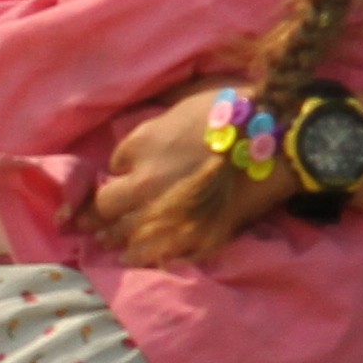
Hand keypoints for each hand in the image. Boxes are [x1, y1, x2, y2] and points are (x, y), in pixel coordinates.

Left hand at [95, 86, 286, 265]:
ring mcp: (165, 212)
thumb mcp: (183, 104)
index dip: (122, 172)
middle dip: (97, 212)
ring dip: (112, 238)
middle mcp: (143, 182)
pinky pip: (155, 253)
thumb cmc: (234, 112)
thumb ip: (157, 128)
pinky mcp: (190, 235)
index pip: (115, 166)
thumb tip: (144, 142)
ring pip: (123, 234)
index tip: (127, 177)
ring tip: (106, 242)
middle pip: (106, 206)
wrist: (276, 139)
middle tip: (86, 222)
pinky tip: (132, 259)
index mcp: (141, 145)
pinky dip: (143, 256)